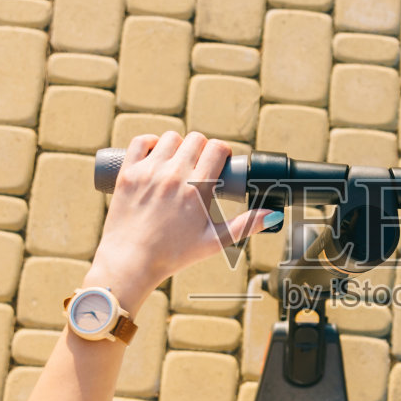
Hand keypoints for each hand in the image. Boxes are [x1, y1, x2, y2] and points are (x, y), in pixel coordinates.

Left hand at [85, 132, 276, 311]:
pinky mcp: (128, 173)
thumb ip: (245, 226)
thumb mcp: (214, 242)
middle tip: (200, 166)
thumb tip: (272, 216)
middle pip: (196, 139)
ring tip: (178, 164)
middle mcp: (172, 176)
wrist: (131, 262)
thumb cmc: (173, 254)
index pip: (216, 148)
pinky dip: (151, 143)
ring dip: (178, 146)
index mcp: (196, 189)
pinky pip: (141, 141)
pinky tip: (157, 155)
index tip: (220, 164)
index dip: (222, 153)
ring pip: (170, 138)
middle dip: (202, 149)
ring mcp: (148, 172)